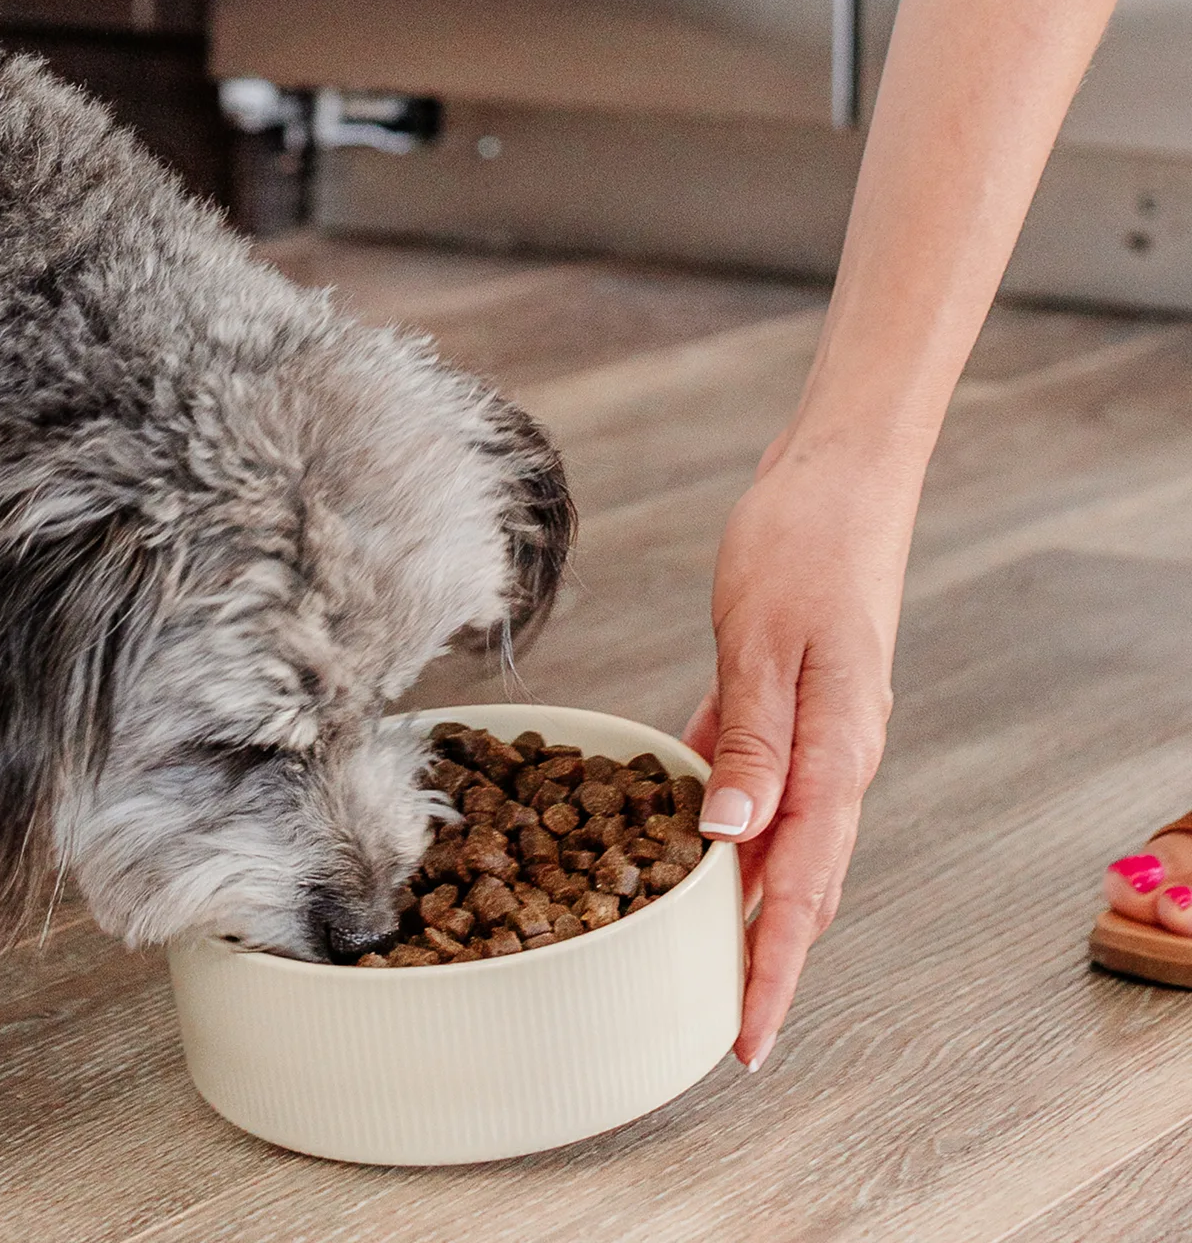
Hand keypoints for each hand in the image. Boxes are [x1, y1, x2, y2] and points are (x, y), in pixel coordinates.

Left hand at [684, 434, 917, 1070]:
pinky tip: (678, 824)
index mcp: (838, 751)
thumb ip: (753, 743)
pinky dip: (721, 808)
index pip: (804, 887)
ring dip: (742, 893)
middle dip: (761, 956)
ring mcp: (813, 726)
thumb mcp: (764, 642)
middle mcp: (831, 753)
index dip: (775, 968)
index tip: (748, 1041)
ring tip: (697, 948)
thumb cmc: (802, 544)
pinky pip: (752, 772)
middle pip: (795, 878)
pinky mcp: (787, 695)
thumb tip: (728, 840)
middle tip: (719, 1027)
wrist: (837, 474)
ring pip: (775, 833)